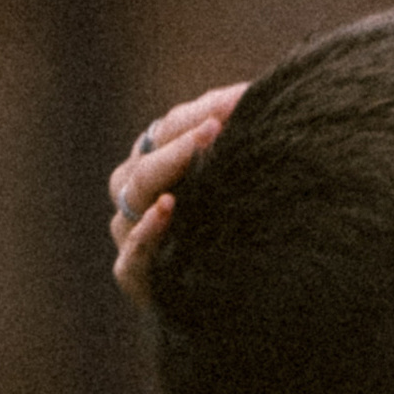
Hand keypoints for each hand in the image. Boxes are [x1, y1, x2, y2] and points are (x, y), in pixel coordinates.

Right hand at [110, 85, 243, 304]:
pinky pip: (131, 255)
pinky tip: (166, 211)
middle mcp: (136, 193)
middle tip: (216, 128)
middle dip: (183, 142)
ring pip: (132, 199)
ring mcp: (131, 233)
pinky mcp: (136, 276)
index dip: (202, 113)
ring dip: (160, 177)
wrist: (242, 297)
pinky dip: (146, 234)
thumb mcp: (244, 177)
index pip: (171, 127)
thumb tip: (262, 96)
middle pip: (149, 160)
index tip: (241, 100)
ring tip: (189, 159)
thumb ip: (242, 137)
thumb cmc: (240, 226)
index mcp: (158, 160)